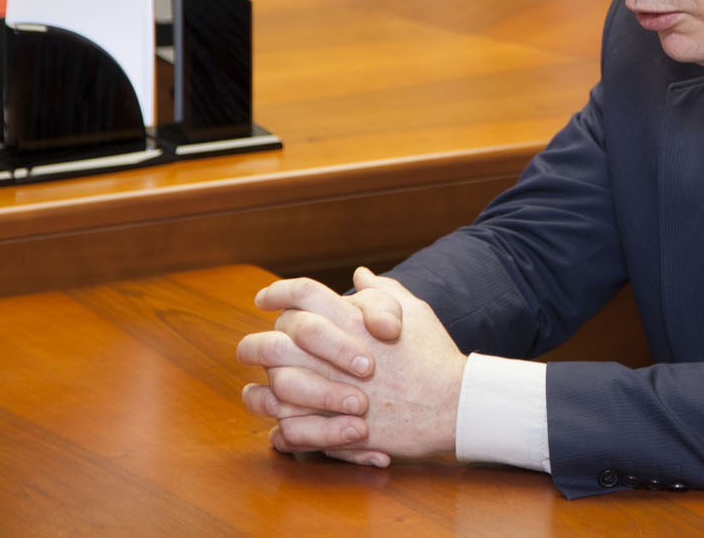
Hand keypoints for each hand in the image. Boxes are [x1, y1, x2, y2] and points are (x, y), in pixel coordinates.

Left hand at [239, 270, 465, 466]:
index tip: (265, 299)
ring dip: (260, 392)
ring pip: (272, 390)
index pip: (301, 294)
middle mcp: (333, 354)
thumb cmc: (434, 355)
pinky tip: (277, 424)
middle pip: (272, 342)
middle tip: (250, 349)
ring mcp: (331, 393)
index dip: (278, 292)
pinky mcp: (335, 429)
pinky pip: (289, 429)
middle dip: (254, 345)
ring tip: (257, 391)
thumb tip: (360, 274)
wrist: (452, 403)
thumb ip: (381, 292)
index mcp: (351, 319)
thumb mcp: (414, 311)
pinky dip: (279, 428)